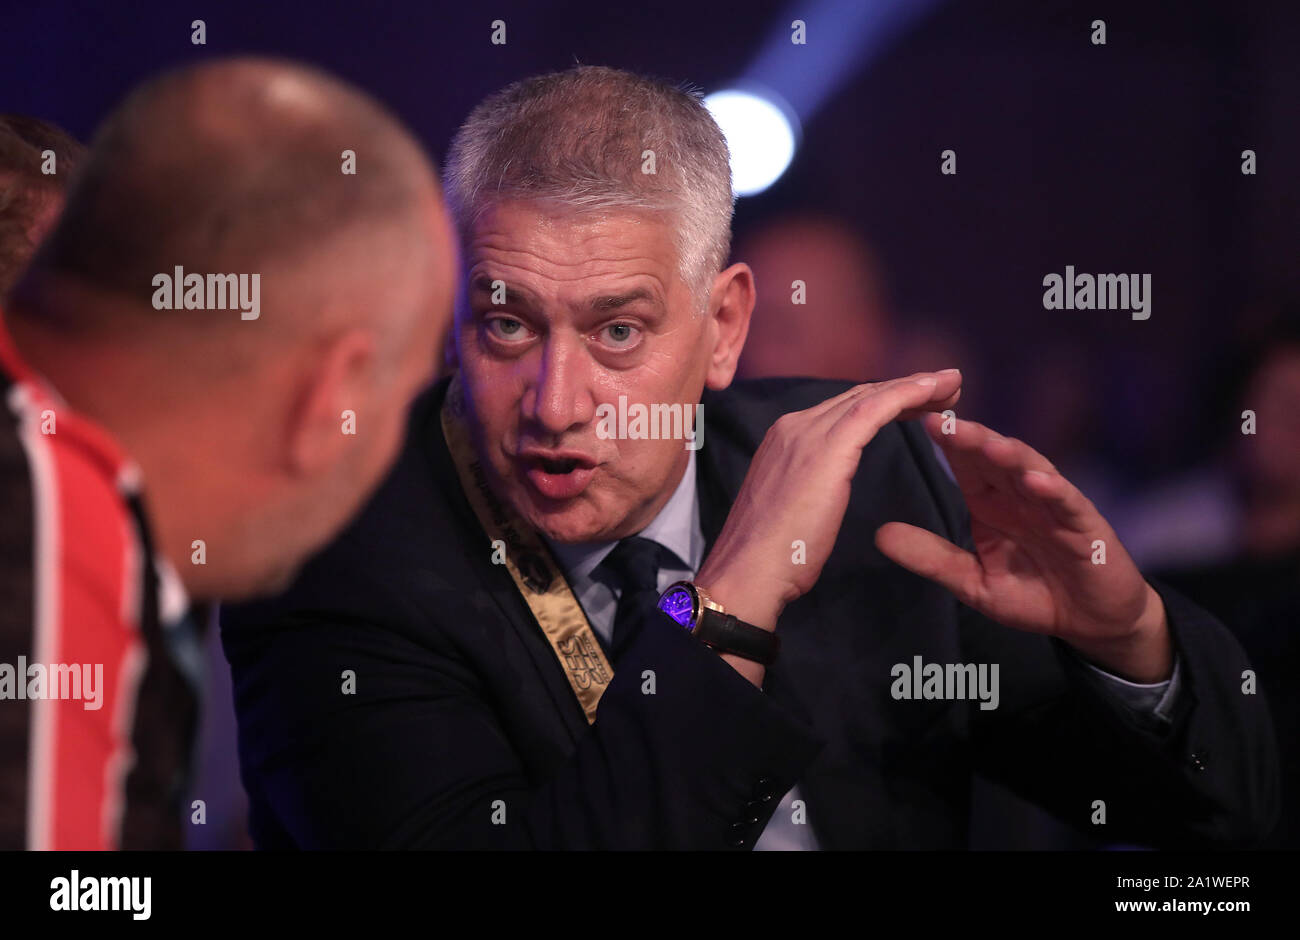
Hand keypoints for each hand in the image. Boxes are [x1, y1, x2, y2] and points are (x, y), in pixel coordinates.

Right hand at [696, 370, 962, 633]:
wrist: (749, 571)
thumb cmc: (774, 556)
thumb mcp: (793, 509)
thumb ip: (809, 487)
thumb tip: (822, 491)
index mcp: (785, 440)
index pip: (843, 410)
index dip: (884, 402)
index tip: (918, 405)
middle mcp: (794, 426)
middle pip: (859, 396)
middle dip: (905, 389)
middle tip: (945, 388)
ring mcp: (808, 433)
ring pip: (871, 396)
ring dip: (915, 387)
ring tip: (951, 385)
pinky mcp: (828, 448)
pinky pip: (876, 409)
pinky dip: (908, 394)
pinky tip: (935, 389)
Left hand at [874, 414, 1171, 682]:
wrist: (1092, 623)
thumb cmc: (1034, 595)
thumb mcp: (973, 582)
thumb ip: (932, 558)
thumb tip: (880, 534)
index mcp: (992, 503)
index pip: (965, 464)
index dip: (944, 442)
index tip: (914, 420)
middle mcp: (1021, 496)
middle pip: (993, 458)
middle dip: (968, 437)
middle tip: (939, 418)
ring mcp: (1055, 507)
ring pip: (1031, 470)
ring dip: (1009, 454)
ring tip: (985, 442)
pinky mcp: (1086, 527)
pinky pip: (1068, 504)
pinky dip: (1053, 490)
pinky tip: (1035, 480)